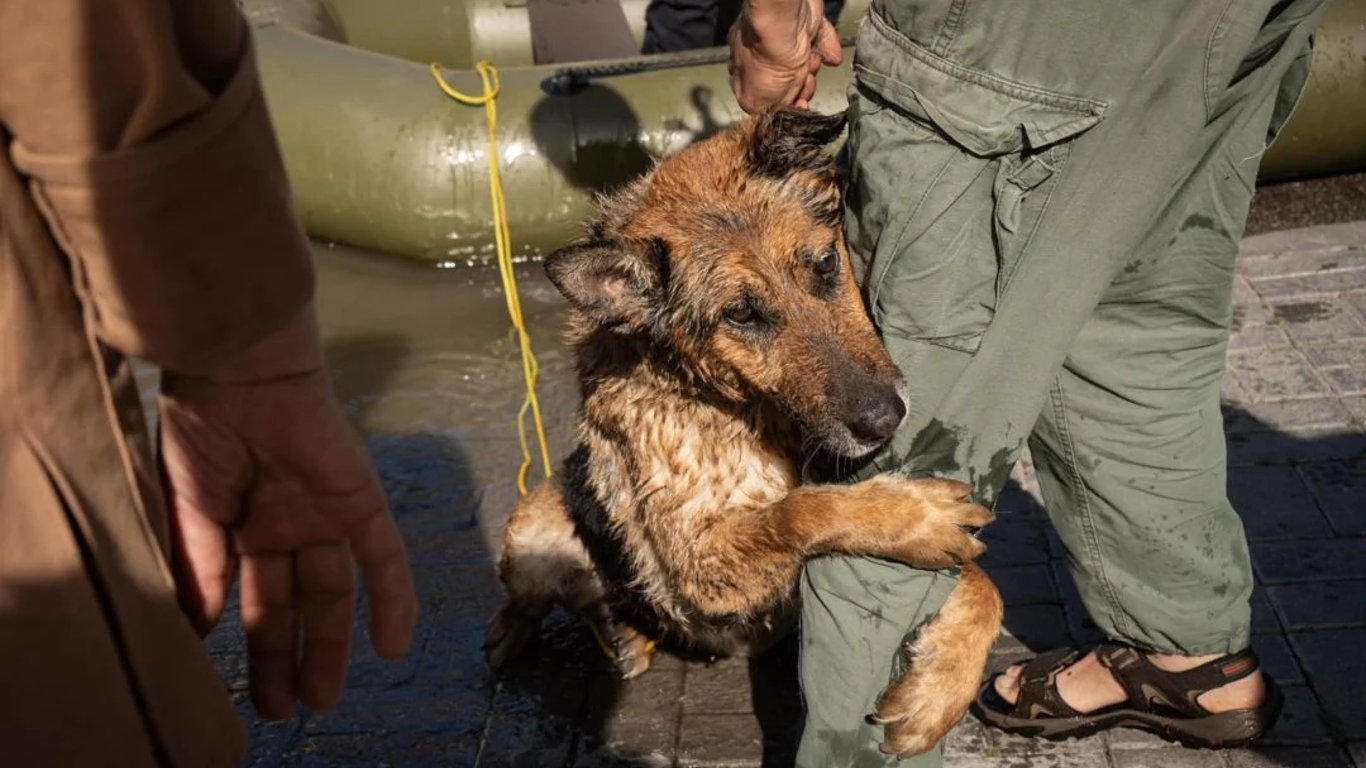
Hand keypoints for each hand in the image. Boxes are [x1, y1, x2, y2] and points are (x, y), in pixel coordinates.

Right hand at [159, 306, 417, 718]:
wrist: (239, 370)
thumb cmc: (204, 428)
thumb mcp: (189, 507)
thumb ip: (199, 565)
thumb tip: (198, 630)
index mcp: (244, 527)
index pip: (253, 599)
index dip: (252, 645)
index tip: (239, 692)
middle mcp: (289, 526)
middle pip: (295, 604)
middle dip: (289, 656)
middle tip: (281, 709)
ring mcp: (327, 515)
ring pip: (336, 592)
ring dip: (335, 643)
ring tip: (322, 698)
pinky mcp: (360, 500)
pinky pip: (385, 557)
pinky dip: (393, 600)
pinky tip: (394, 648)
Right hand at [728, 0, 842, 113]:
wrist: (785, 21)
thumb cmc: (766, 59)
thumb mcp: (757, 101)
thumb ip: (764, 111)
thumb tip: (775, 118)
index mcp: (745, 72)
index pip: (766, 96)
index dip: (783, 104)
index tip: (795, 107)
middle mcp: (762, 55)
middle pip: (789, 82)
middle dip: (800, 86)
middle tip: (803, 82)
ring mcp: (785, 39)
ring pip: (805, 64)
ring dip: (812, 68)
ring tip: (810, 61)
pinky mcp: (806, 25)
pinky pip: (821, 42)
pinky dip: (827, 50)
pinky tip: (829, 57)